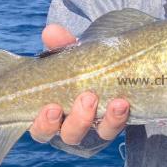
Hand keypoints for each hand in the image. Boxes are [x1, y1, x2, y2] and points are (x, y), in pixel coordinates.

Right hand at [29, 24, 129, 144]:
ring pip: (102, 134)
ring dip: (108, 120)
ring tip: (117, 102)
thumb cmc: (76, 66)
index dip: (45, 124)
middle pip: (71, 135)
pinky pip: (119, 126)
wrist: (108, 67)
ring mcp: (99, 127)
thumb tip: (50, 31)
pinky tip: (124, 103)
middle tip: (88, 98)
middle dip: (79, 119)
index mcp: (52, 115)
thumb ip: (59, 45)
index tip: (53, 107)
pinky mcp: (117, 123)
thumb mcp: (66, 55)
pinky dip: (121, 116)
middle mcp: (74, 126)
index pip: (41, 129)